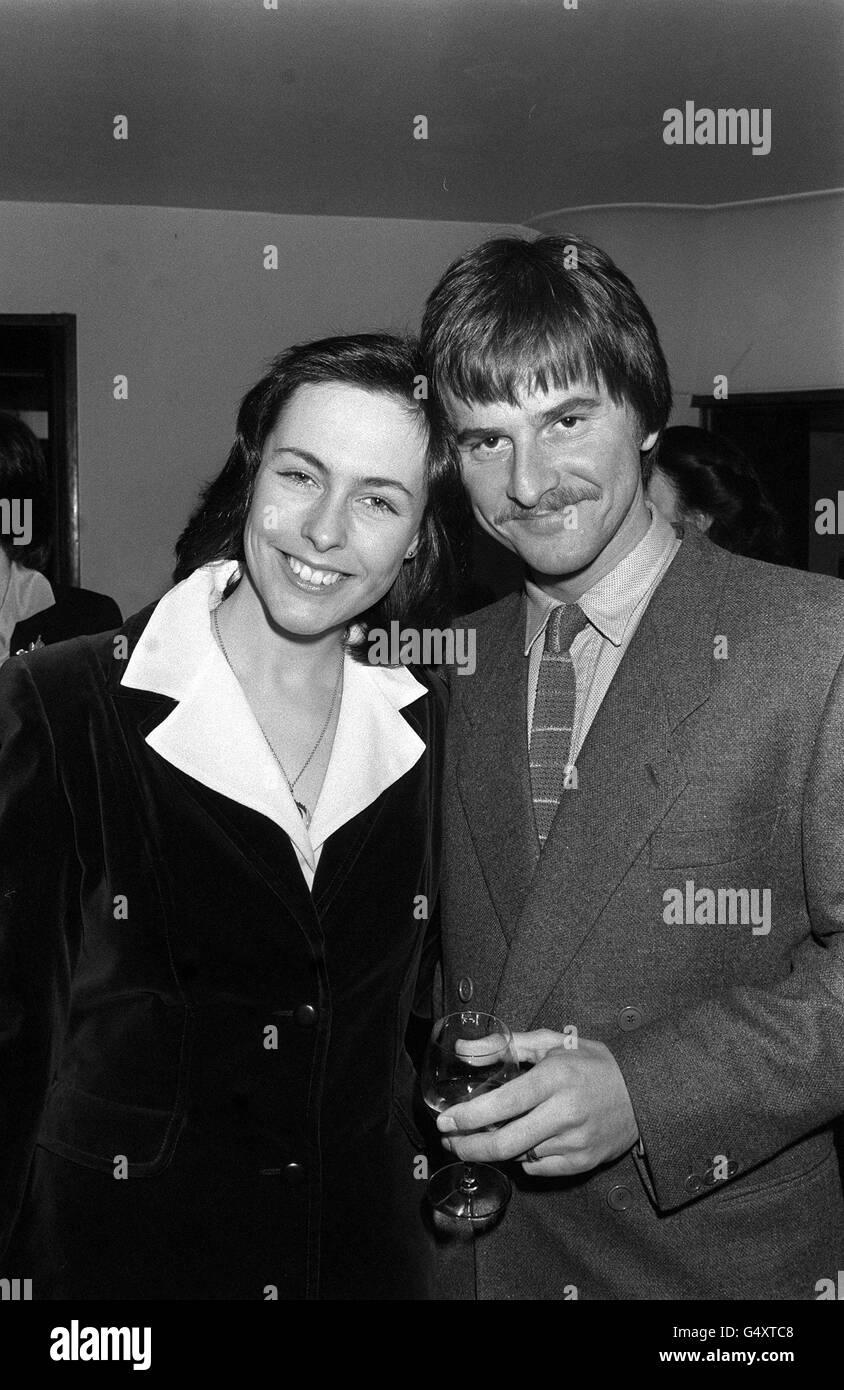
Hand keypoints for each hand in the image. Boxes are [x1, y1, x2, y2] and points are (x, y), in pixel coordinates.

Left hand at [436, 1031, 638, 1175]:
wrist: (644, 1094)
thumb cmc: (594, 1064)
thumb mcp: (553, 1042)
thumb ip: (506, 1044)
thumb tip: (463, 1048)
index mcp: (555, 1078)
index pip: (502, 1103)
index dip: (468, 1117)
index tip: (444, 1121)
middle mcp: (564, 1113)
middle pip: (504, 1143)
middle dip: (469, 1147)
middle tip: (450, 1142)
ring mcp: (574, 1142)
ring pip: (519, 1156)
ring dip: (495, 1150)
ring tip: (483, 1138)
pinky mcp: (583, 1162)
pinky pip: (538, 1168)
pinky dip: (522, 1158)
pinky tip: (520, 1143)